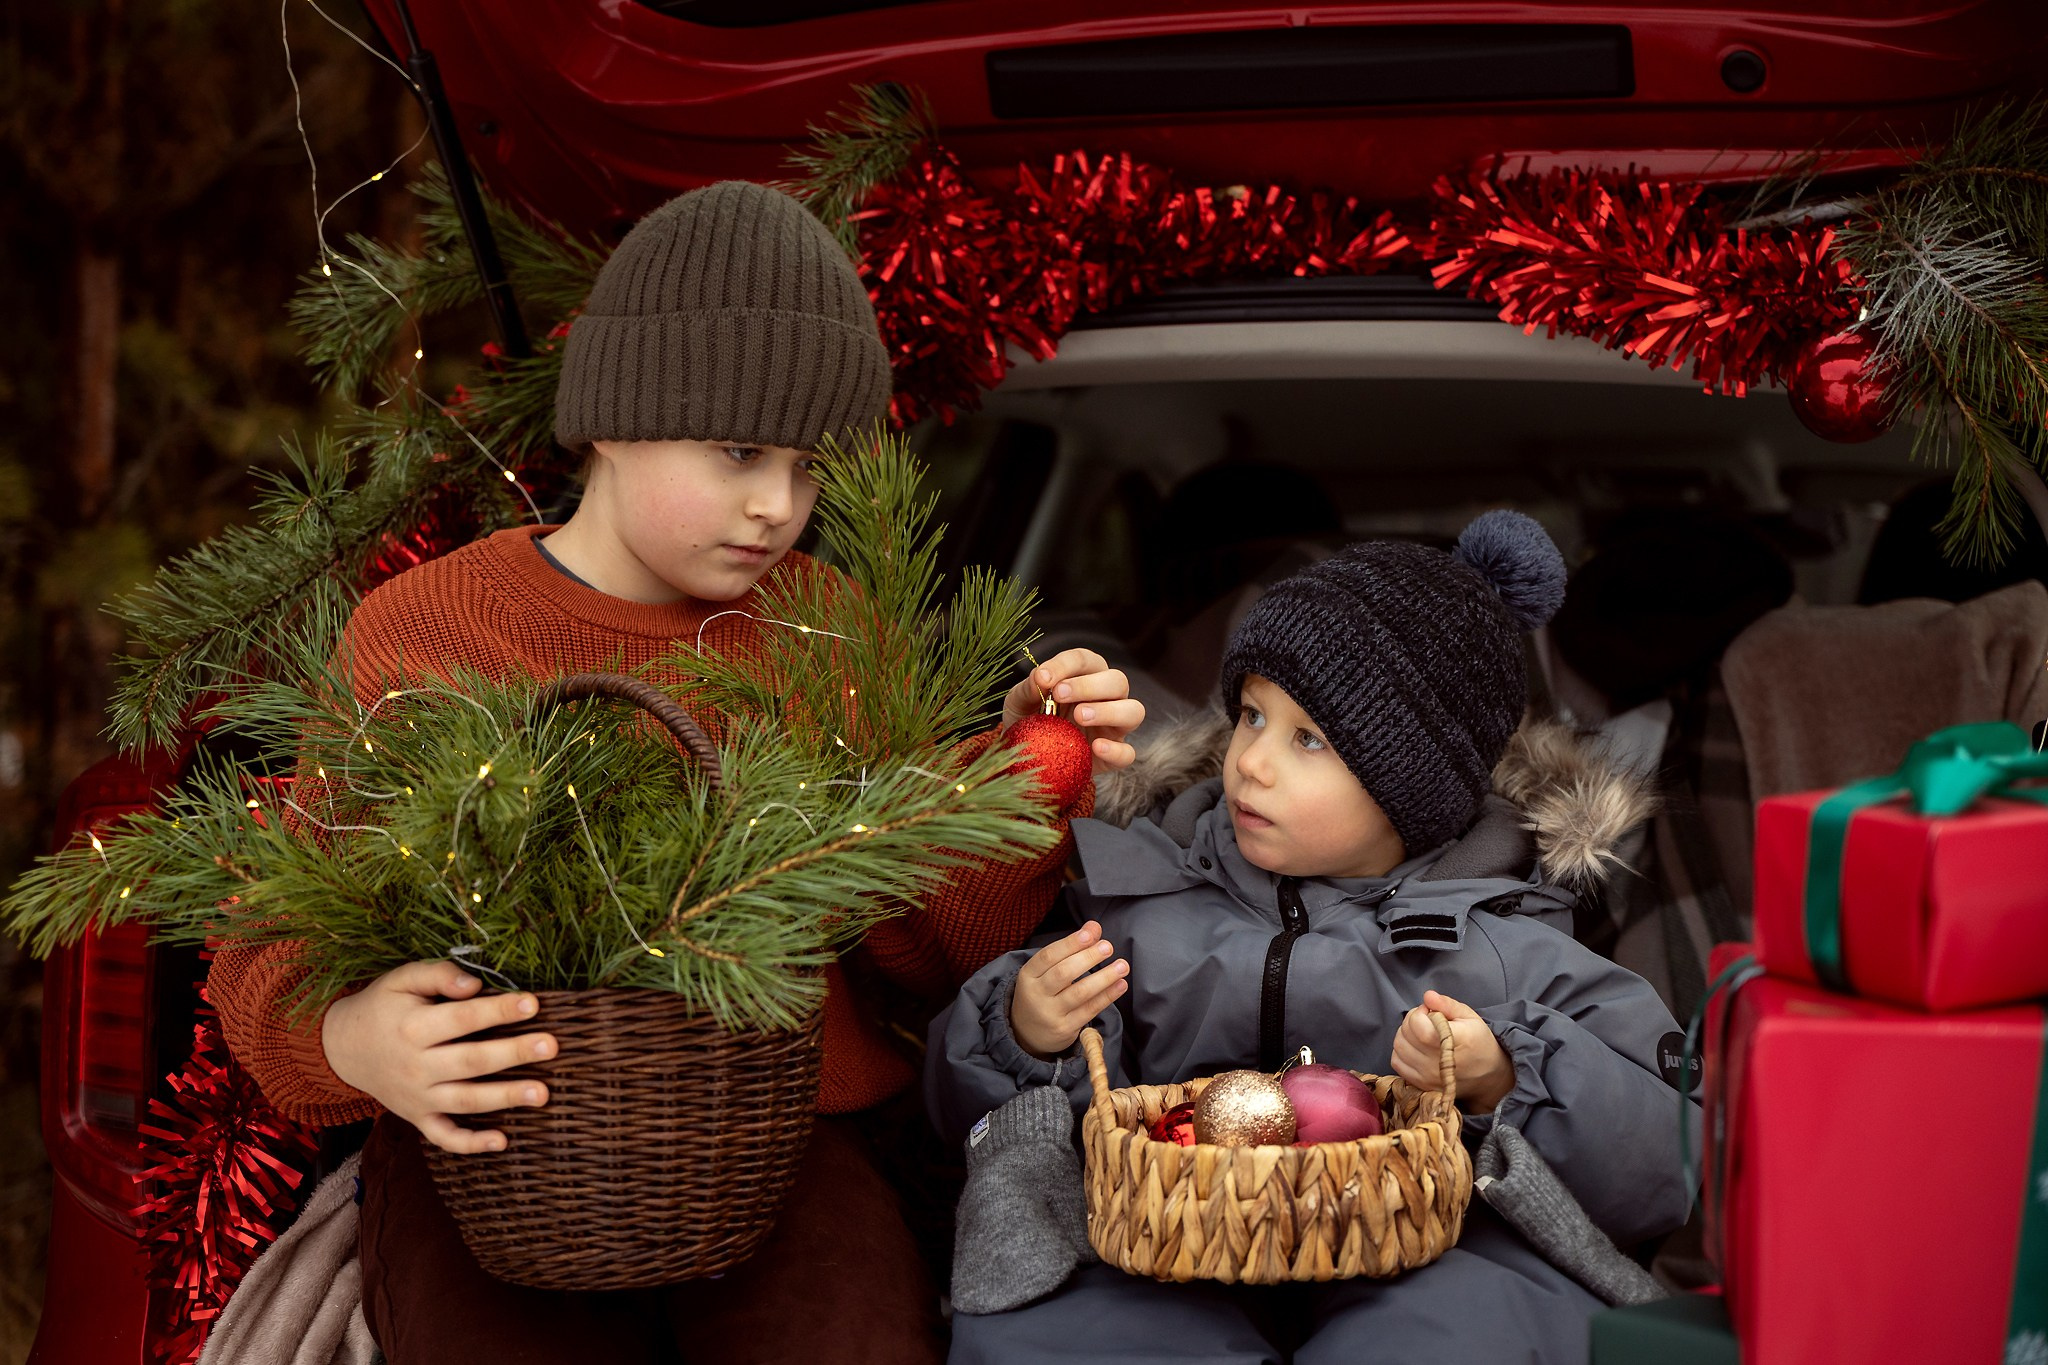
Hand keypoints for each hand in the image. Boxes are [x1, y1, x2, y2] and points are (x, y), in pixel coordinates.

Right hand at [322, 959, 557, 1153]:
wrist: (342, 1048)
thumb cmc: (382, 1007)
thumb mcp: (401, 980)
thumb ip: (437, 974)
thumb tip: (475, 983)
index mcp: (413, 1028)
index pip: (462, 1019)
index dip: (497, 1011)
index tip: (533, 1004)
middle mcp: (416, 1066)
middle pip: (471, 1062)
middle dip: (513, 1054)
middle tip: (551, 1046)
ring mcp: (417, 1097)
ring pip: (465, 1101)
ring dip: (505, 1098)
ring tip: (543, 1093)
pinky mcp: (417, 1117)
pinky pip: (443, 1136)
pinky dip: (470, 1144)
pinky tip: (503, 1141)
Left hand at [1003, 648, 1145, 773]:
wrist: (1026, 760)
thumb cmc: (1027, 722)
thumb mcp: (1018, 703)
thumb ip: (1027, 689)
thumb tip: (1039, 677)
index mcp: (1084, 676)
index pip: (1084, 660)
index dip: (1065, 665)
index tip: (1042, 678)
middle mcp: (1106, 697)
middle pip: (1117, 680)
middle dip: (1089, 685)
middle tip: (1060, 695)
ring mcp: (1114, 727)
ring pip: (1134, 711)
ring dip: (1109, 711)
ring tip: (1080, 716)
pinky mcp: (1113, 756)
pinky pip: (1128, 753)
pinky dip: (1116, 750)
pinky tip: (1095, 747)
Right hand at [1008, 920, 1128, 1059]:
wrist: (1027, 1034)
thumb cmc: (1042, 993)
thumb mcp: (1047, 971)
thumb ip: (1070, 948)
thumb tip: (1094, 927)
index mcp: (1028, 975)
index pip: (1048, 956)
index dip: (1070, 943)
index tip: (1091, 933)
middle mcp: (1036, 994)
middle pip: (1063, 973)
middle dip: (1088, 958)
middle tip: (1108, 947)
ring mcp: (1050, 1014)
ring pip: (1079, 993)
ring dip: (1104, 977)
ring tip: (1122, 965)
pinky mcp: (1065, 1029)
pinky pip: (1089, 1010)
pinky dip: (1107, 996)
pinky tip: (1121, 984)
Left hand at [1391, 990, 1513, 1114]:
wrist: (1488, 1075)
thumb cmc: (1479, 1042)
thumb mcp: (1469, 1017)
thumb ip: (1447, 1004)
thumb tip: (1427, 996)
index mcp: (1453, 1041)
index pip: (1418, 1025)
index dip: (1419, 1013)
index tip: (1430, 1011)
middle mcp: (1438, 1062)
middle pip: (1406, 1034)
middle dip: (1412, 1020)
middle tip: (1426, 1020)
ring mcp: (1428, 1076)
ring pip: (1399, 1046)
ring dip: (1405, 1035)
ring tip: (1421, 1033)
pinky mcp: (1422, 1084)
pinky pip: (1397, 1062)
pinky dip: (1401, 1051)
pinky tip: (1415, 1047)